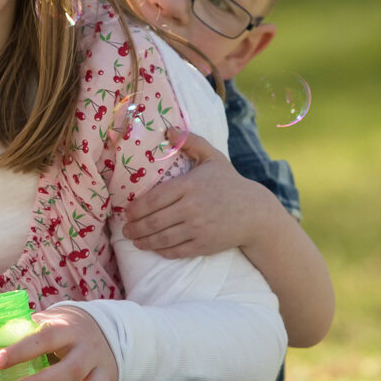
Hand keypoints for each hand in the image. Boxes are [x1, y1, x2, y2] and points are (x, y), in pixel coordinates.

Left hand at [120, 131, 272, 258]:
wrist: (254, 212)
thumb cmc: (230, 182)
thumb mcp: (212, 157)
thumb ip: (190, 142)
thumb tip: (168, 130)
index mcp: (189, 185)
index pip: (154, 199)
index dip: (136, 208)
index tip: (126, 212)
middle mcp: (192, 208)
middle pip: (154, 221)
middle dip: (135, 228)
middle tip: (125, 229)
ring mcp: (198, 228)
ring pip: (162, 238)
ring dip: (144, 241)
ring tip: (134, 240)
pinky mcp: (204, 245)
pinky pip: (176, 250)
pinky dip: (162, 251)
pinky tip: (154, 247)